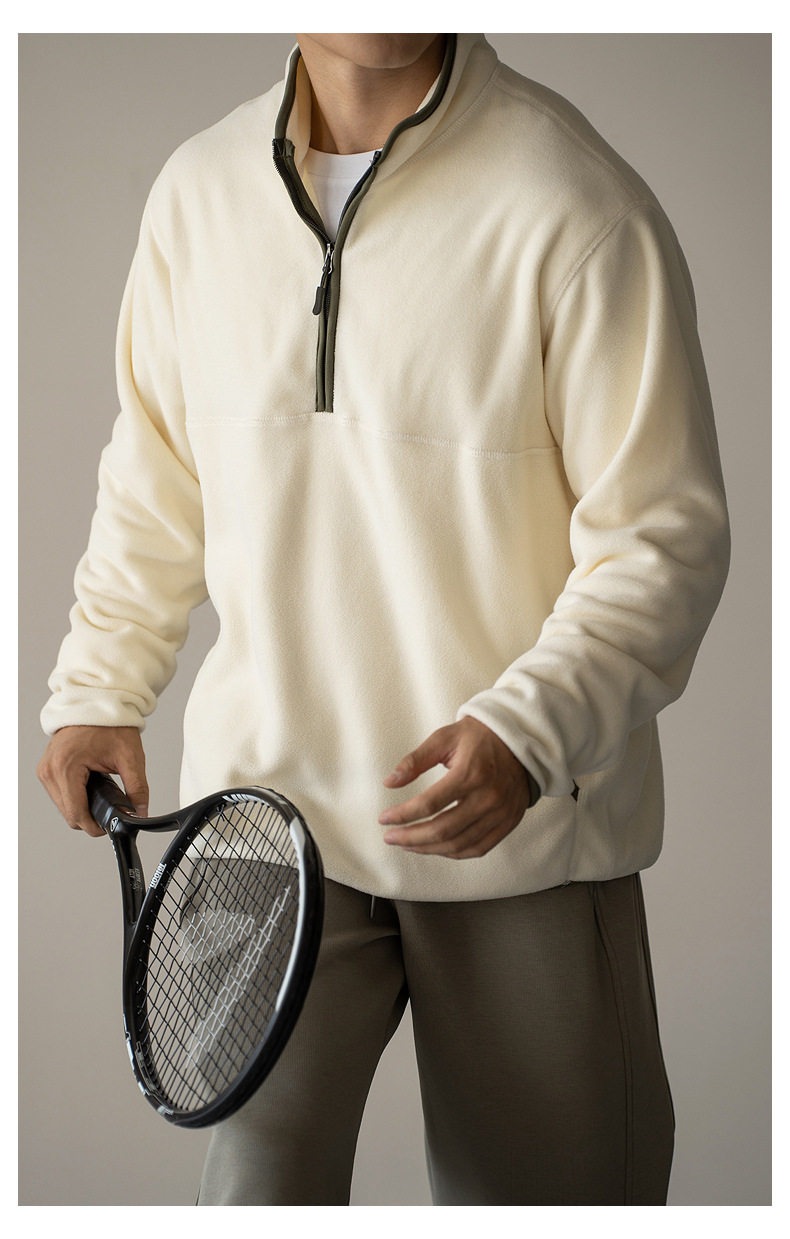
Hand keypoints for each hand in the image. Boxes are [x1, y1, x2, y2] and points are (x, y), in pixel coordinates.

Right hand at [37, 725, 147, 837]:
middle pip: (68, 814)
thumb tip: (140, 813)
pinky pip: (59, 795)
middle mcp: (50, 770)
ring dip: (82, 806)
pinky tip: (91, 787)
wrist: (97, 701)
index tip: (110, 825)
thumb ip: (137, 788)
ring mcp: (45, 770)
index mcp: (66, 767)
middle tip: (112, 806)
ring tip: (102, 792)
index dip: (95, 825)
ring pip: (63, 806)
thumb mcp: (130, 757)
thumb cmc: (110, 723)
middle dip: (90, 816)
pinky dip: (74, 796)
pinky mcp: (46, 768)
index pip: (76, 814)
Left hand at [379, 717, 532, 858]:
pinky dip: (454, 853)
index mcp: (470, 774)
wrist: (519, 739)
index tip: (385, 819)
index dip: (402, 815)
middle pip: (442, 830)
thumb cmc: (479, 737)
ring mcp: (500, 813)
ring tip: (408, 844)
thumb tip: (390, 782)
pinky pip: (479, 848)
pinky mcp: (508, 822)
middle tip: (391, 838)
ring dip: (428, 849)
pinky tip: (436, 848)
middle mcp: (488, 797)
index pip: (429, 804)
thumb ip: (415, 760)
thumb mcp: (444, 738)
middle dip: (410, 838)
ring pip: (458, 844)